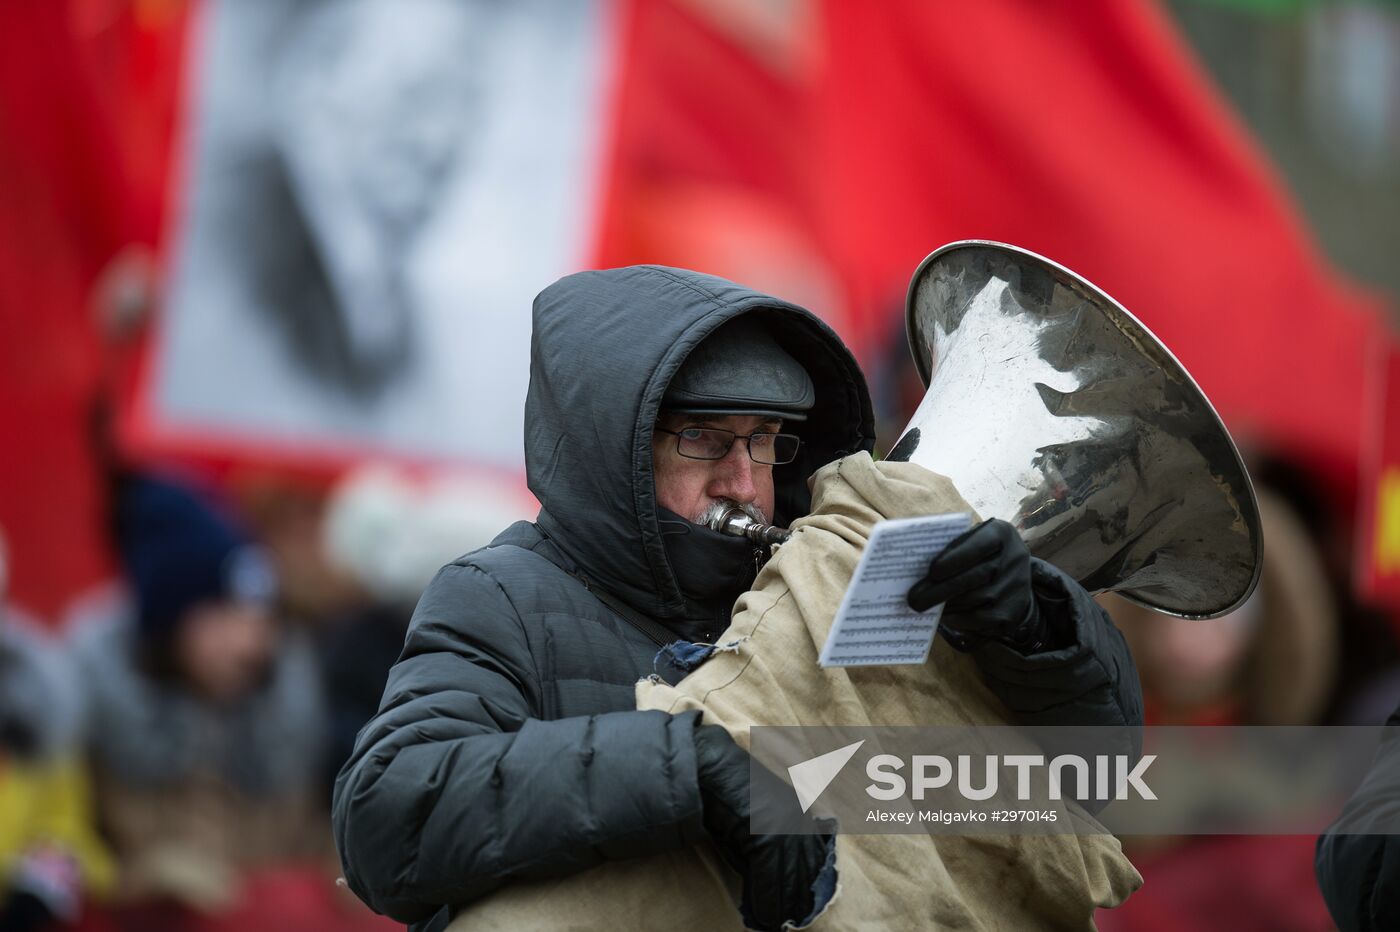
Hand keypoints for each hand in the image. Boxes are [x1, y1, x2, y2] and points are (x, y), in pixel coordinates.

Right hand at [694, 725, 830, 930]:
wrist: (708, 768)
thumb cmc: (723, 794)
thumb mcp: (753, 824)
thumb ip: (767, 848)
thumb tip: (772, 882)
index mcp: (798, 813)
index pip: (812, 858)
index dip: (805, 885)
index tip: (801, 907)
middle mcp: (797, 818)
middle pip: (804, 870)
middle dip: (797, 899)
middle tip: (790, 921)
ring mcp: (785, 824)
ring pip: (789, 875)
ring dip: (781, 904)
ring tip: (774, 924)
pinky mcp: (767, 831)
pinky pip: (770, 874)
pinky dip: (766, 899)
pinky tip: (762, 916)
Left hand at [906, 518, 1043, 651]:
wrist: (1012, 579)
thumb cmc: (978, 556)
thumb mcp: (971, 542)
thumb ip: (951, 550)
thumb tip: (918, 571)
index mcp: (1001, 533)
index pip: (979, 544)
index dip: (956, 558)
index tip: (932, 571)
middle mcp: (1014, 559)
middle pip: (976, 576)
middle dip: (941, 589)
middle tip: (914, 599)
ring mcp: (1016, 587)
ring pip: (976, 600)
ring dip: (946, 605)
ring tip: (923, 606)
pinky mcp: (1011, 613)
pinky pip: (981, 619)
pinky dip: (958, 619)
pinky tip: (943, 615)